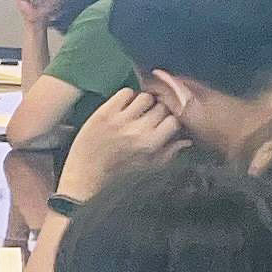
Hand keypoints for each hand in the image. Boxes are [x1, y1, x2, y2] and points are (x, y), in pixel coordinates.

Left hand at [60, 85, 183, 198]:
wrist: (85, 178)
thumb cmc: (118, 177)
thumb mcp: (148, 169)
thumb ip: (169, 153)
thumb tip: (187, 139)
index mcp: (151, 144)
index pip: (175, 120)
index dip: (172, 120)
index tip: (167, 122)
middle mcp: (137, 130)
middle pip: (161, 106)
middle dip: (160, 110)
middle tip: (152, 115)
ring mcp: (119, 120)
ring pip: (145, 97)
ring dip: (144, 102)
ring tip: (138, 111)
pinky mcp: (103, 113)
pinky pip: (124, 93)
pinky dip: (127, 97)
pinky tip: (124, 107)